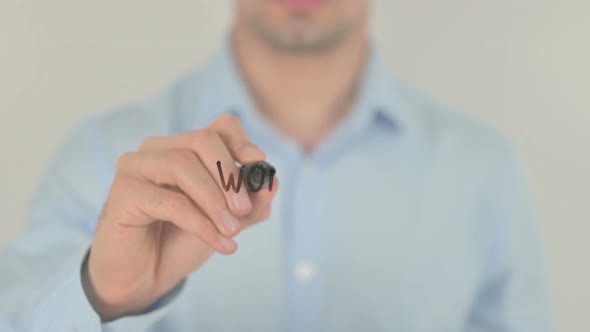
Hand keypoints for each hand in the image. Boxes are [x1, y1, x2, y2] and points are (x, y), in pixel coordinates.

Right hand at [82, 115, 278, 320]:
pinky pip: (170, 201)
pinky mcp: (123, 193)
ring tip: (232, 230)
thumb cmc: (183, 241)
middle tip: (244, 210)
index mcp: (184, 147)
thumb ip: (252, 203)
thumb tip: (273, 182)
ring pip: (183, 165)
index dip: (242, 141)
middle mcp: (157, 149)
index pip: (219, 127)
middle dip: (230, 175)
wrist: (145, 276)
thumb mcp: (228, 221)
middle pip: (202, 140)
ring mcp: (135, 167)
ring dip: (215, 200)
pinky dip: (201, 223)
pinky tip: (220, 243)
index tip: (259, 162)